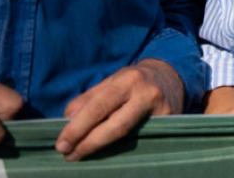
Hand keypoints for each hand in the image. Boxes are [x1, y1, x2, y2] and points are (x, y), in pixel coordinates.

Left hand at [55, 59, 180, 160]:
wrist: (172, 77)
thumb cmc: (134, 82)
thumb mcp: (111, 81)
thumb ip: (88, 99)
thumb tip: (67, 121)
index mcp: (128, 80)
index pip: (98, 107)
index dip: (77, 128)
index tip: (61, 144)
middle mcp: (146, 94)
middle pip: (114, 126)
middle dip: (87, 143)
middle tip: (68, 155)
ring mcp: (161, 111)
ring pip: (127, 135)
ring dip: (99, 148)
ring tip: (80, 155)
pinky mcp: (170, 124)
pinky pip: (140, 140)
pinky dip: (119, 148)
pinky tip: (105, 154)